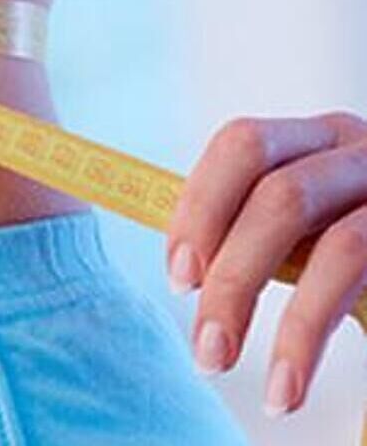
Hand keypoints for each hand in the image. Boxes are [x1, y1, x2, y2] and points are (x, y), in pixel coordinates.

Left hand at [167, 111, 366, 416]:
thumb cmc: (362, 255)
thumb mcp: (308, 231)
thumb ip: (256, 232)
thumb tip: (187, 270)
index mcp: (315, 142)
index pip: (242, 145)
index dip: (200, 207)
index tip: (179, 277)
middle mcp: (356, 151)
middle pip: (275, 192)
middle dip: (226, 273)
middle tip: (204, 345)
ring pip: (314, 228)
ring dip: (251, 297)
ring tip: (221, 361)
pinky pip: (352, 266)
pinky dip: (305, 334)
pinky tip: (284, 385)